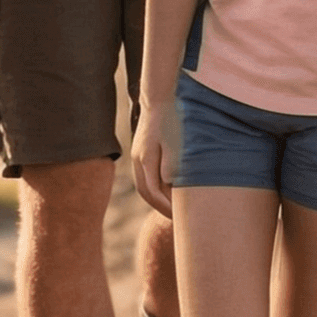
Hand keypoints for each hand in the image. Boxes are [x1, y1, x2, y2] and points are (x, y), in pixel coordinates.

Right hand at [132, 95, 178, 215]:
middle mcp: (138, 159)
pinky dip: (155, 187)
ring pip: (143, 185)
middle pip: (145, 192)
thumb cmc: (173, 120)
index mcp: (146, 158)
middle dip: (160, 207)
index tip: (179, 216)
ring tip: (173, 207)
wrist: (159, 98)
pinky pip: (145, 176)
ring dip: (156, 199)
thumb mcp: (176, 142)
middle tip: (176, 218)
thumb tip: (169, 186)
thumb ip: (171, 164)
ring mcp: (137, 155)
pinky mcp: (141, 151)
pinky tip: (169, 189)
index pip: (153, 192)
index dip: (165, 207)